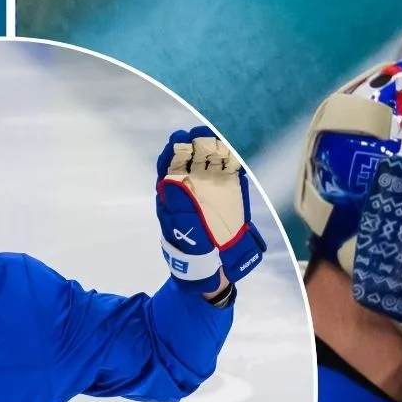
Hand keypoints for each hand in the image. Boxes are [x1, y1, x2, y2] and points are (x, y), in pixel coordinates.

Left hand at [155, 126, 266, 289]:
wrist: (214, 270)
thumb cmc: (193, 251)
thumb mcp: (184, 232)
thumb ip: (180, 210)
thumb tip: (170, 182)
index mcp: (174, 197)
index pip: (169, 168)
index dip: (173, 152)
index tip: (178, 140)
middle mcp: (192, 191)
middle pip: (191, 162)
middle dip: (194, 145)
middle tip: (199, 132)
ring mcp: (211, 192)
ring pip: (210, 165)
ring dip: (214, 149)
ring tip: (216, 135)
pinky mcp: (229, 196)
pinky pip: (230, 175)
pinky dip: (232, 163)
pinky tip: (232, 152)